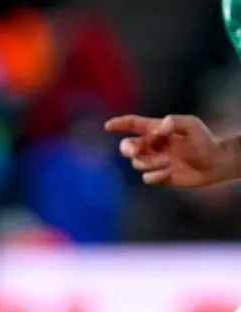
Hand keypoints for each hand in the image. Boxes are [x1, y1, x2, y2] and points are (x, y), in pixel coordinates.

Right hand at [104, 114, 240, 187]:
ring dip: (151, 162)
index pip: (133, 125)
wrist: (215, 163)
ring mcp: (154, 162)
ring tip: (169, 162)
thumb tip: (157, 129)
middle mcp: (152, 146)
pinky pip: (146, 178)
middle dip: (129, 149)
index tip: (108, 126)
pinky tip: (169, 172)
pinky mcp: (158, 177)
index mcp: (156, 130)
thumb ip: (174, 122)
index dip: (120, 124)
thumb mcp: (192, 124)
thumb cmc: (205, 140)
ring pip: (137, 163)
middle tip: (137, 151)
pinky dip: (156, 175)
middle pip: (127, 146)